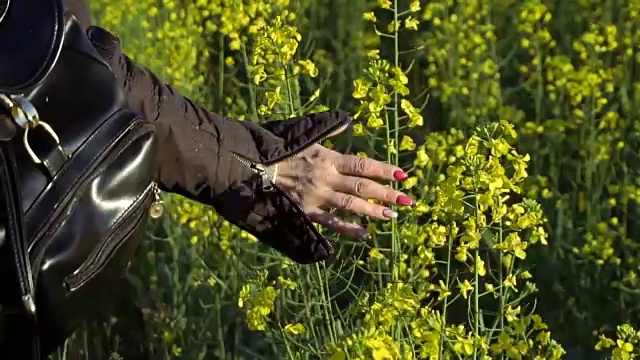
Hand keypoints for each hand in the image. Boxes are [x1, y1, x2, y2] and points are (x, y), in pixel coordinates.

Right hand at [275, 133, 412, 238]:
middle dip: (387, 193)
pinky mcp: (307, 212)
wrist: (252, 168)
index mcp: (328, 158)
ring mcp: (318, 196)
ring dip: (374, 211)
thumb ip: (328, 129)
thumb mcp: (303, 134)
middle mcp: (327, 177)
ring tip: (393, 215)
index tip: (402, 174)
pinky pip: (332, 223)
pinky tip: (365, 234)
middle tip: (407, 200)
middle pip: (363, 186)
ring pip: (352, 205)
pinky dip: (349, 229)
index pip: (362, 164)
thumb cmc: (278, 149)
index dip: (384, 169)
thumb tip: (347, 122)